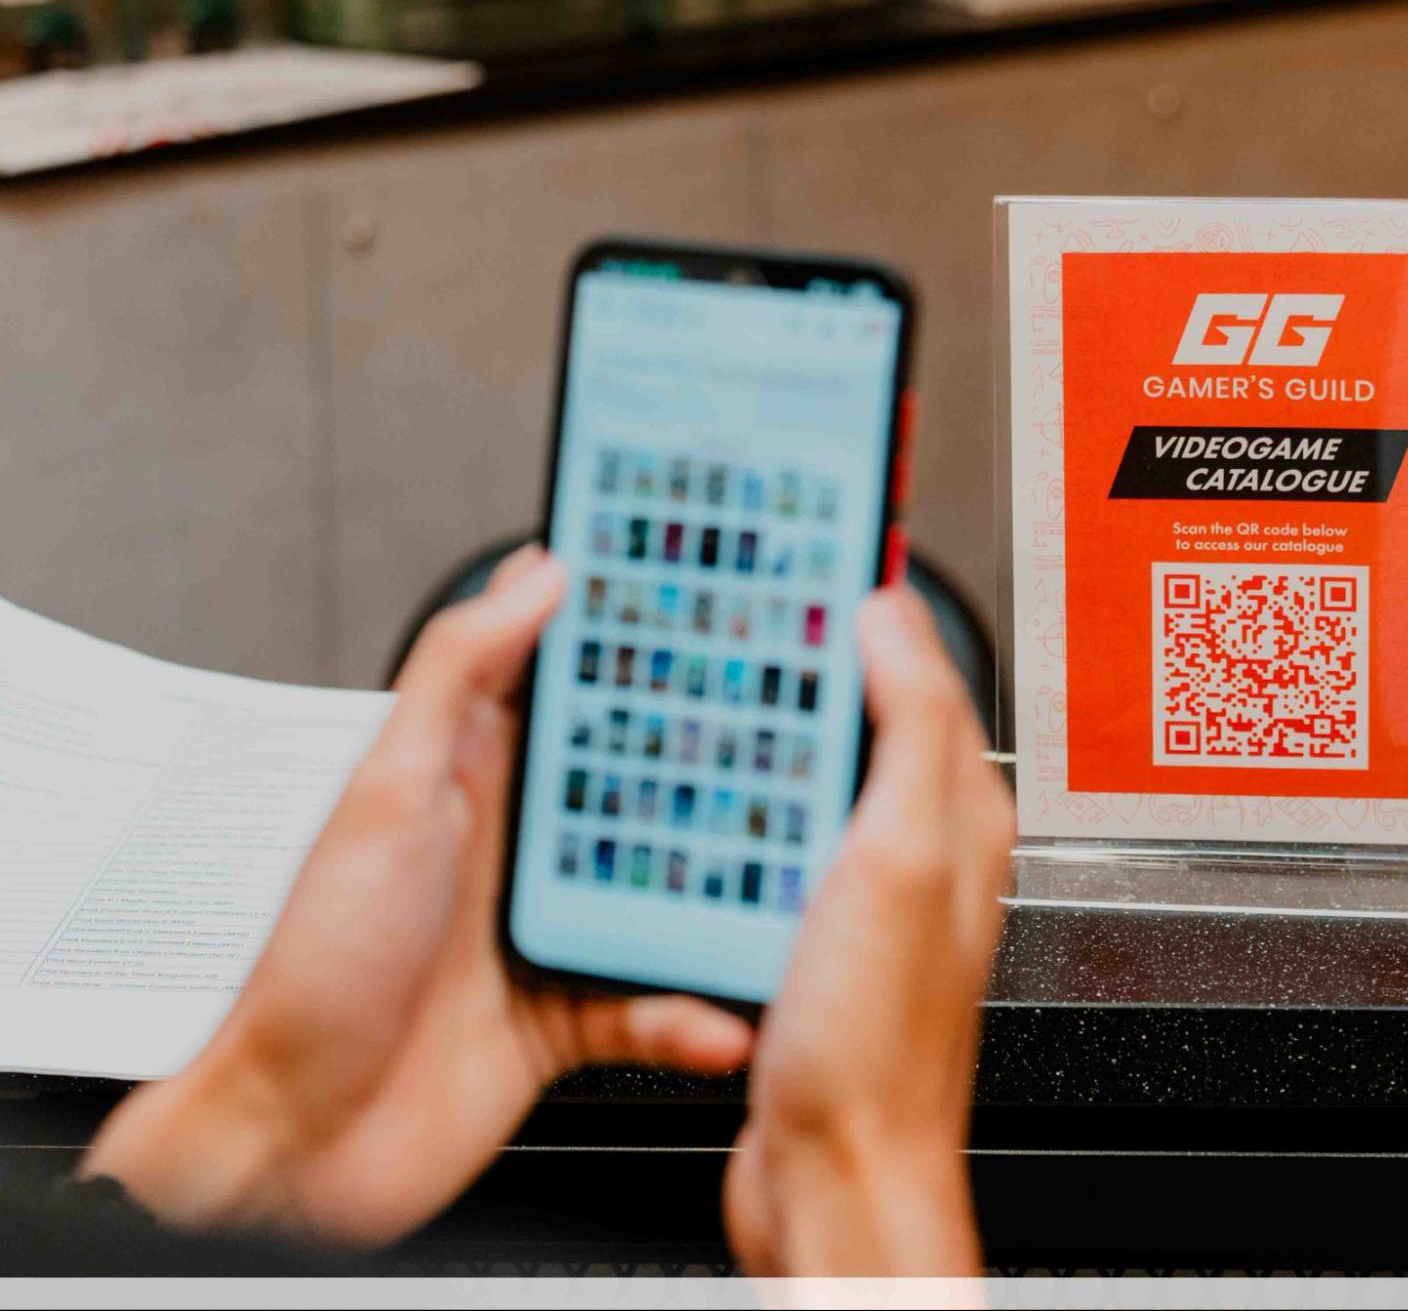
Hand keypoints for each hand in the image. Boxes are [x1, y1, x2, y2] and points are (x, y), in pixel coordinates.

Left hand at [82, 546, 753, 1246]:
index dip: (636, 636)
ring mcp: (548, 932)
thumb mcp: (386, 796)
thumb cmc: (314, 969)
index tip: (713, 591)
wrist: (296, 1146)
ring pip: (668, 892)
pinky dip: (692, 1015)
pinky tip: (719, 1015)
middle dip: (717, 765)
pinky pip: (656, 1006)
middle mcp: (519, 848)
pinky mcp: (569, 1018)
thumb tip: (537, 574)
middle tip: (799, 735)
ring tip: (782, 887)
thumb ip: (457, 675)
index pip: (569, 682)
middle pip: (642, 784)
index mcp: (474, 776)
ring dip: (721, 898)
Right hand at [724, 586, 1015, 1276]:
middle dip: (793, 654)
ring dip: (751, 732)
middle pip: (847, 714)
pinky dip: (723, 814)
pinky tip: (683, 806)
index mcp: (950, 812)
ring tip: (701, 679)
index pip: (914, 666)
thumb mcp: (903, 859)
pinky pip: (759, 846)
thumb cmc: (877, 1049)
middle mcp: (910, 845)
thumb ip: (909, 728)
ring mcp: (852, 891)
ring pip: (798, 777)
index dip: (862, 597)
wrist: (836, 1178)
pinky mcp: (800, 935)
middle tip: (729, 595)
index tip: (811, 534)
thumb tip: (886, 613)